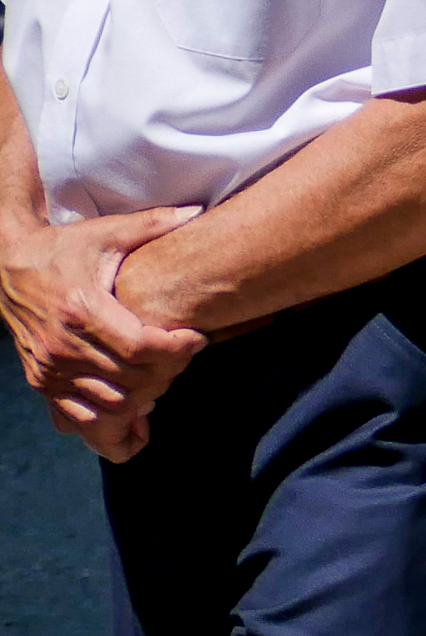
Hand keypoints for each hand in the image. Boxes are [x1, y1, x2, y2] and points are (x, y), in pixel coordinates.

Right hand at [4, 205, 205, 460]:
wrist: (8, 265)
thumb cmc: (65, 248)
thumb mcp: (107, 232)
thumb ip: (153, 224)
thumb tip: (196, 211)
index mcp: (82, 310)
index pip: (141, 348)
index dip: (177, 349)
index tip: (197, 339)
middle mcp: (63, 347)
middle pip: (131, 381)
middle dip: (169, 373)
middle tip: (184, 355)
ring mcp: (49, 370)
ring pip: (111, 406)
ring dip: (146, 398)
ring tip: (164, 376)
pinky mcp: (42, 383)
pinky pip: (80, 420)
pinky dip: (112, 424)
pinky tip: (137, 415)